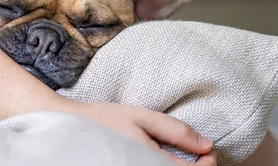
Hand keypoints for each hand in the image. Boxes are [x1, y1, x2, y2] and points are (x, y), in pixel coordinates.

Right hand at [70, 102, 215, 164]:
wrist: (69, 128)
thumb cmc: (104, 119)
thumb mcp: (141, 117)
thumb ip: (175, 131)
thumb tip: (206, 145)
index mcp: (148, 159)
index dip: (208, 165)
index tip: (208, 152)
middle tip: (199, 156)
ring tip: (182, 160)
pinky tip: (163, 163)